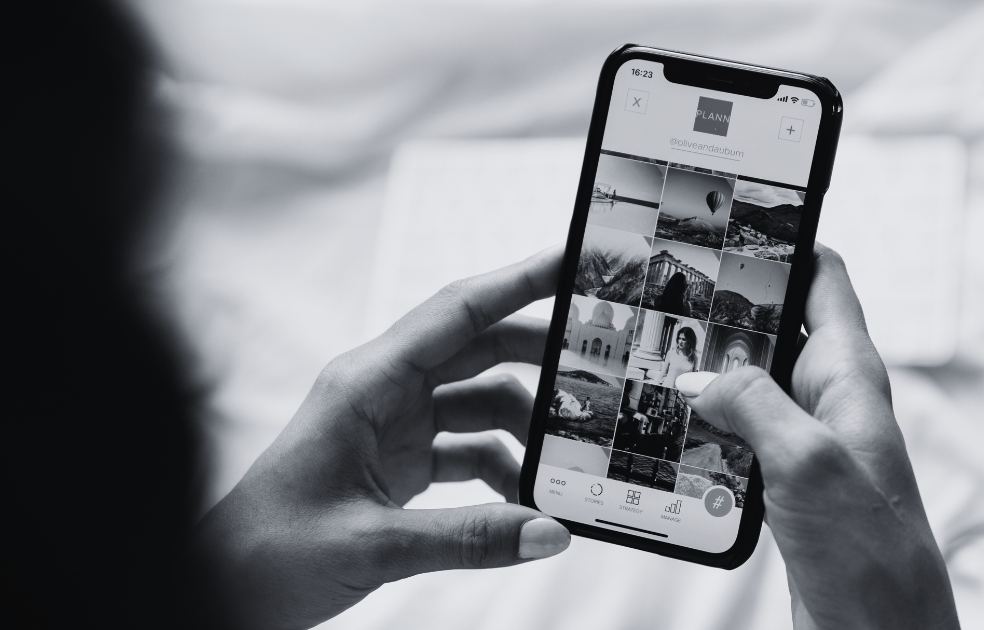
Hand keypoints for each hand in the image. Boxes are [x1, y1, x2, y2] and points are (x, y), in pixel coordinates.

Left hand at [195, 248, 571, 629]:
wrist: (223, 590)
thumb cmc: (267, 551)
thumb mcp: (373, 544)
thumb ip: (469, 539)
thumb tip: (549, 531)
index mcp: (365, 384)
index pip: (455, 313)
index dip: (517, 282)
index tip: (572, 260)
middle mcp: (381, 393)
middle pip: (477, 351)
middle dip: (538, 357)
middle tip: (597, 365)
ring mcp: (390, 427)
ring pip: (477, 403)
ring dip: (522, 430)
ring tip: (561, 462)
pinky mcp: (396, 462)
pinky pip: (466, 449)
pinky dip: (500, 470)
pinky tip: (520, 504)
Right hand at [685, 244, 958, 629]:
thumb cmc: (875, 559)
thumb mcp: (809, 464)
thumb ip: (755, 406)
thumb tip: (702, 377)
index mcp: (851, 377)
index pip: (824, 279)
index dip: (784, 242)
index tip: (731, 220)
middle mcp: (830, 400)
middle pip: (774, 327)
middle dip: (724, 311)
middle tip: (665, 295)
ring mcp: (807, 441)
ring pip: (749, 383)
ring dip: (708, 373)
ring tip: (654, 359)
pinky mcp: (786, 482)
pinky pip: (739, 434)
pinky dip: (706, 425)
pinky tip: (670, 430)